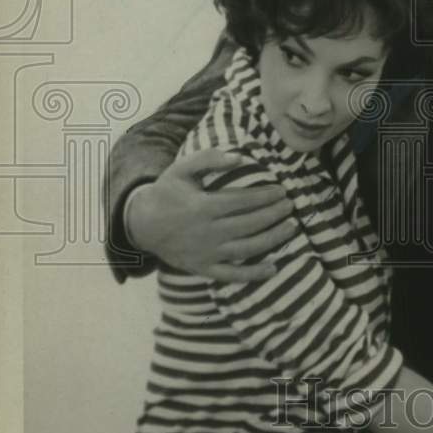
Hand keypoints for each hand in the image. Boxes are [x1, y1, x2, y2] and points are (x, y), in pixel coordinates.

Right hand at [126, 148, 295, 281]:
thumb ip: (209, 159)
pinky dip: (253, 274)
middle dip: (273, 215)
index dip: (265, 196)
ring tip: (291, 228)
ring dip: (272, 239)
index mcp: (201, 207)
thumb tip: (239, 157)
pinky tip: (273, 268)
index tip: (282, 191)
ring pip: (245, 249)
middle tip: (290, 206)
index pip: (242, 201)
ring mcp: (205, 253)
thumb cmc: (167, 192)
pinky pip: (231, 274)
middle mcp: (205, 232)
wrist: (142, 224)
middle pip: (248, 224)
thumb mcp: (182, 169)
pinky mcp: (202, 268)